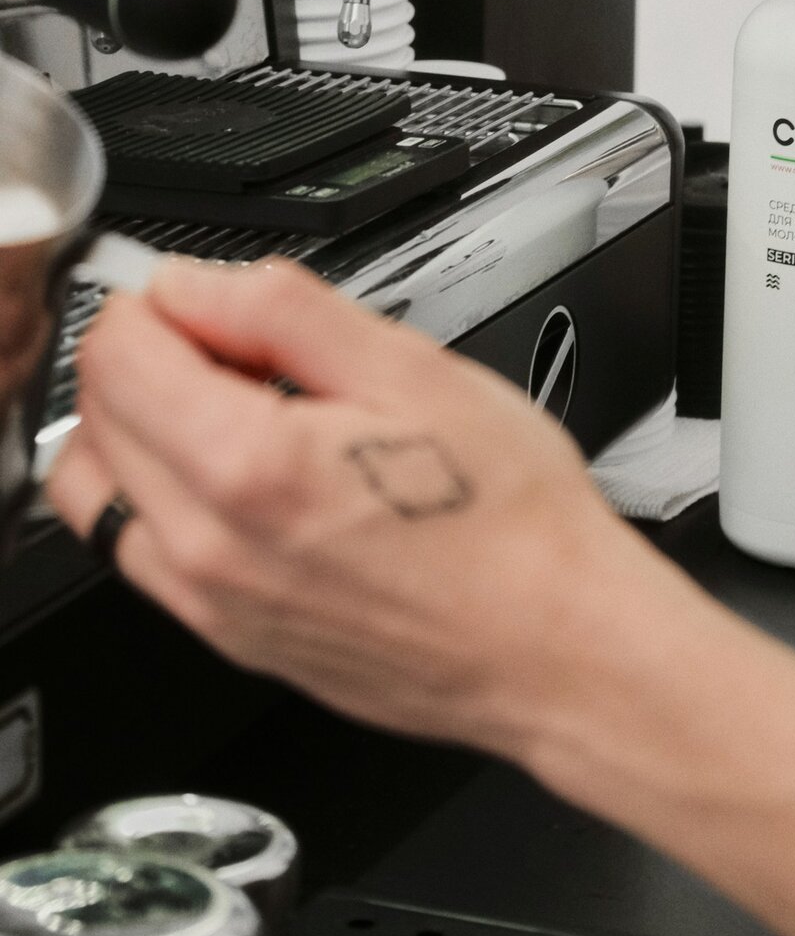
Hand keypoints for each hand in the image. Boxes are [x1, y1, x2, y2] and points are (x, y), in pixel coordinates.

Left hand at [47, 257, 668, 756]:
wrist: (559, 649)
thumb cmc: (516, 526)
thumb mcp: (415, 370)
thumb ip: (283, 310)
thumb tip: (194, 286)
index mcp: (248, 469)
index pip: (116, 354)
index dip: (160, 305)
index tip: (216, 304)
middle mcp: (208, 550)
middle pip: (95, 419)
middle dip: (151, 361)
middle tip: (243, 353)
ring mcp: (212, 607)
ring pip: (101, 495)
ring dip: (142, 434)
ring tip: (240, 416)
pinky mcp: (230, 639)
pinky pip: (147, 555)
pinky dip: (167, 501)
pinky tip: (257, 483)